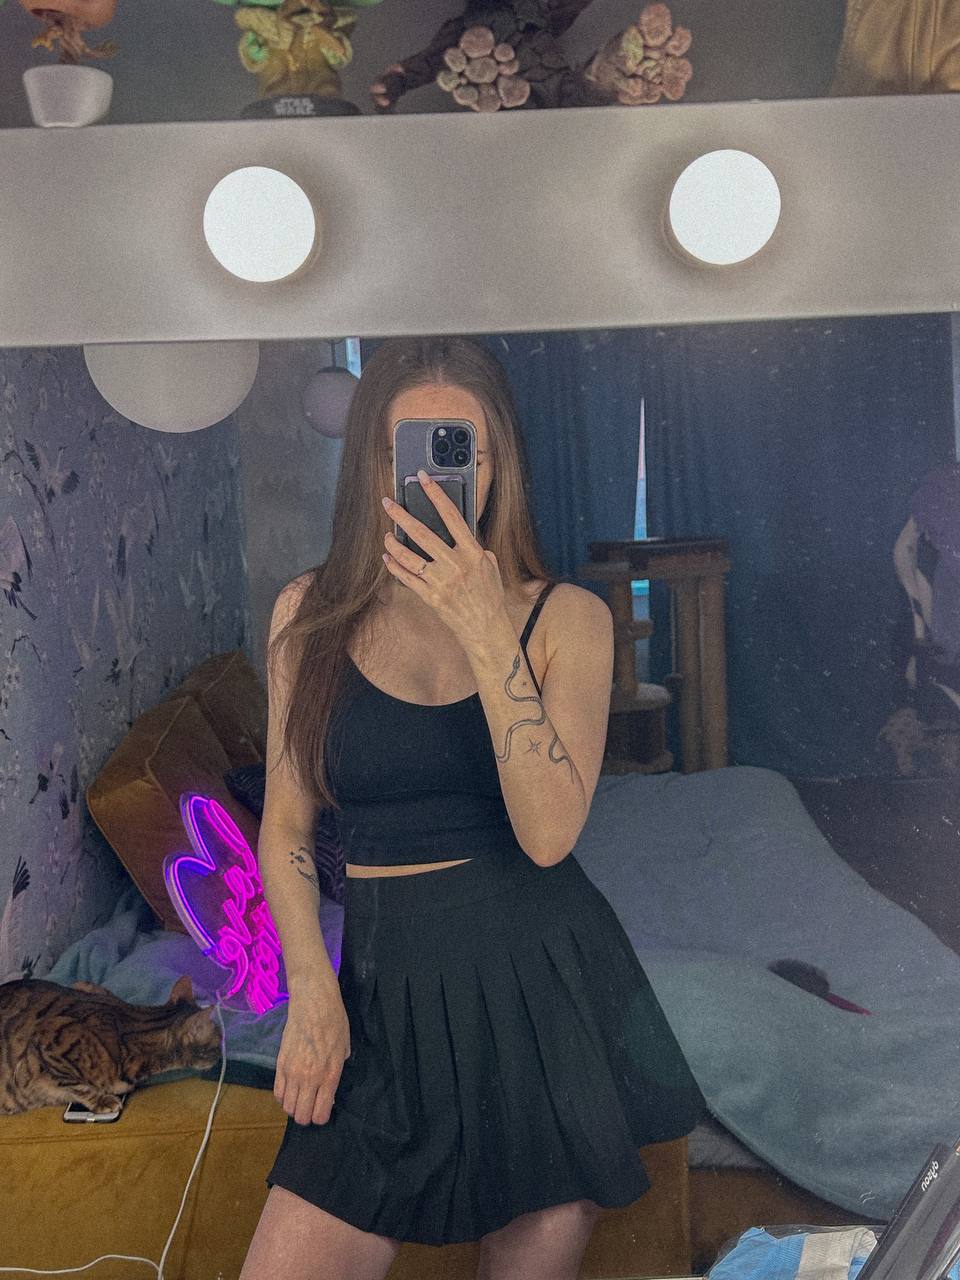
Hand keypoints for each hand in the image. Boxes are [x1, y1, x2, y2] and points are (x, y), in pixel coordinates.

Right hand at [274, 989, 350, 1126]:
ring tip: (299, 1097)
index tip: (323, 1110)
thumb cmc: (335, 1022)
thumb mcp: (344, 1049)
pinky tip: (290, 1088)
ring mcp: (292, 1072)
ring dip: (294, 1106)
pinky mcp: (279, 1064)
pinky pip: (277, 1092)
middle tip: (310, 1106)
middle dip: (306, 1116)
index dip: (321, 1117)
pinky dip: (283, 1096)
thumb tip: (330, 1090)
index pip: (320, 1114)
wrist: (313, 1003)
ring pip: (287, 1107)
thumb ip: (337, 1072)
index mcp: (330, 1075)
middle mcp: (309, 1078)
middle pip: (301, 1116)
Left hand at [381, 468, 507, 647]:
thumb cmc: (489, 596)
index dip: (436, 494)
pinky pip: (407, 579)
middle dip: (402, 516)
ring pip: (409, 557)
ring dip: (393, 543)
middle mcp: (455, 565)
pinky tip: (388, 558)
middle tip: (388, 503)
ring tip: (386, 534)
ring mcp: (441, 582)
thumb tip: (460, 533)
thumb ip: (475, 548)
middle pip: (423, 534)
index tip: (423, 478)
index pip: (452, 516)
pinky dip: (395, 567)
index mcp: (472, 552)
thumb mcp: (490, 566)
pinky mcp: (430, 597)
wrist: (486, 628)